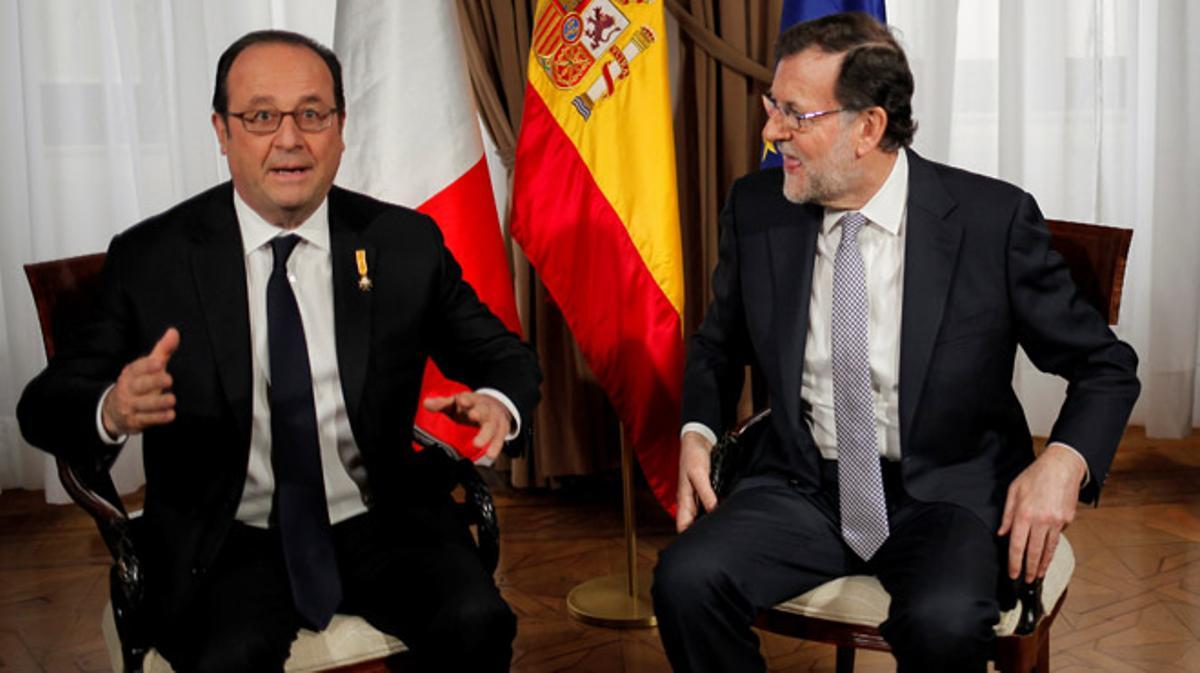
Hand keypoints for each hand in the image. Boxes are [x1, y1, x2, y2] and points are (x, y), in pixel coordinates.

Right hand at [101, 328, 179, 436]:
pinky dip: (158, 418)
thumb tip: (174, 332)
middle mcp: (128, 389)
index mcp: (131, 374)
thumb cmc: (137, 384)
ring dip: (158, 403)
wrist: (114, 411)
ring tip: (171, 399)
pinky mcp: (135, 421)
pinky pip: (146, 420)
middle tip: (168, 379)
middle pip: (139, 386)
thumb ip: (162, 351)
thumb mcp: (148, 367)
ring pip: (143, 405)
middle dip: (153, 382)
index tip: (158, 363)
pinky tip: (170, 415)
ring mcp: (130, 406)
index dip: (147, 365)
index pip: (137, 368)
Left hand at [422, 392, 511, 460]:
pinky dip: (495, 447)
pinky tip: (490, 454)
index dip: (466, 399)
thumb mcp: (456, 403)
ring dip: (486, 435)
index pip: (469, 398)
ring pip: (492, 426)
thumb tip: (426, 403)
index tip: (461, 401)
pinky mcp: (502, 430)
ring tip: (478, 444)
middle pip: (483, 410)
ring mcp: (495, 419)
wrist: (496, 406)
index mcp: (472, 400)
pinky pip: (499, 439)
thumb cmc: (470, 407)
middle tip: (473, 415)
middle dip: (478, 413)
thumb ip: (441, 404)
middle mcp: (485, 408)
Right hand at [675, 431, 717, 532]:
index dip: (689, 537)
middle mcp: (690, 501)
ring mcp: (698, 496)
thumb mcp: (699, 474)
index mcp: (683, 499)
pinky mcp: (707, 491)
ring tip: (724, 530)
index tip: (703, 545)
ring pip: (703, 516)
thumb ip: (706, 493)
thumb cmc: (694, 455)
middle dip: (703, 532)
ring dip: (711, 522)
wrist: (699, 439)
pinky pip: (710, 505)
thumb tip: (714, 511)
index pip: (682, 526)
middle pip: (693, 524)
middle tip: (719, 539)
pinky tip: (726, 513)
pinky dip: (717, 510)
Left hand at [997, 444, 1087, 581]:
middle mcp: (1041, 520)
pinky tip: (1047, 555)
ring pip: (1049, 549)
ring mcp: (1056, 522)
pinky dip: (1052, 548)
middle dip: (1029, 569)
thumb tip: (1002, 533)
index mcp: (1024, 514)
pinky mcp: (1067, 520)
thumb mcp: (1014, 491)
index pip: (1017, 545)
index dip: (1014, 563)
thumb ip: (1007, 515)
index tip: (1013, 573)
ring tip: (1038, 574)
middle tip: (1026, 580)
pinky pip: (1058, 537)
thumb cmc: (1036, 475)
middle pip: (1034, 552)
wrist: (1062, 466)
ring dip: (1043, 564)